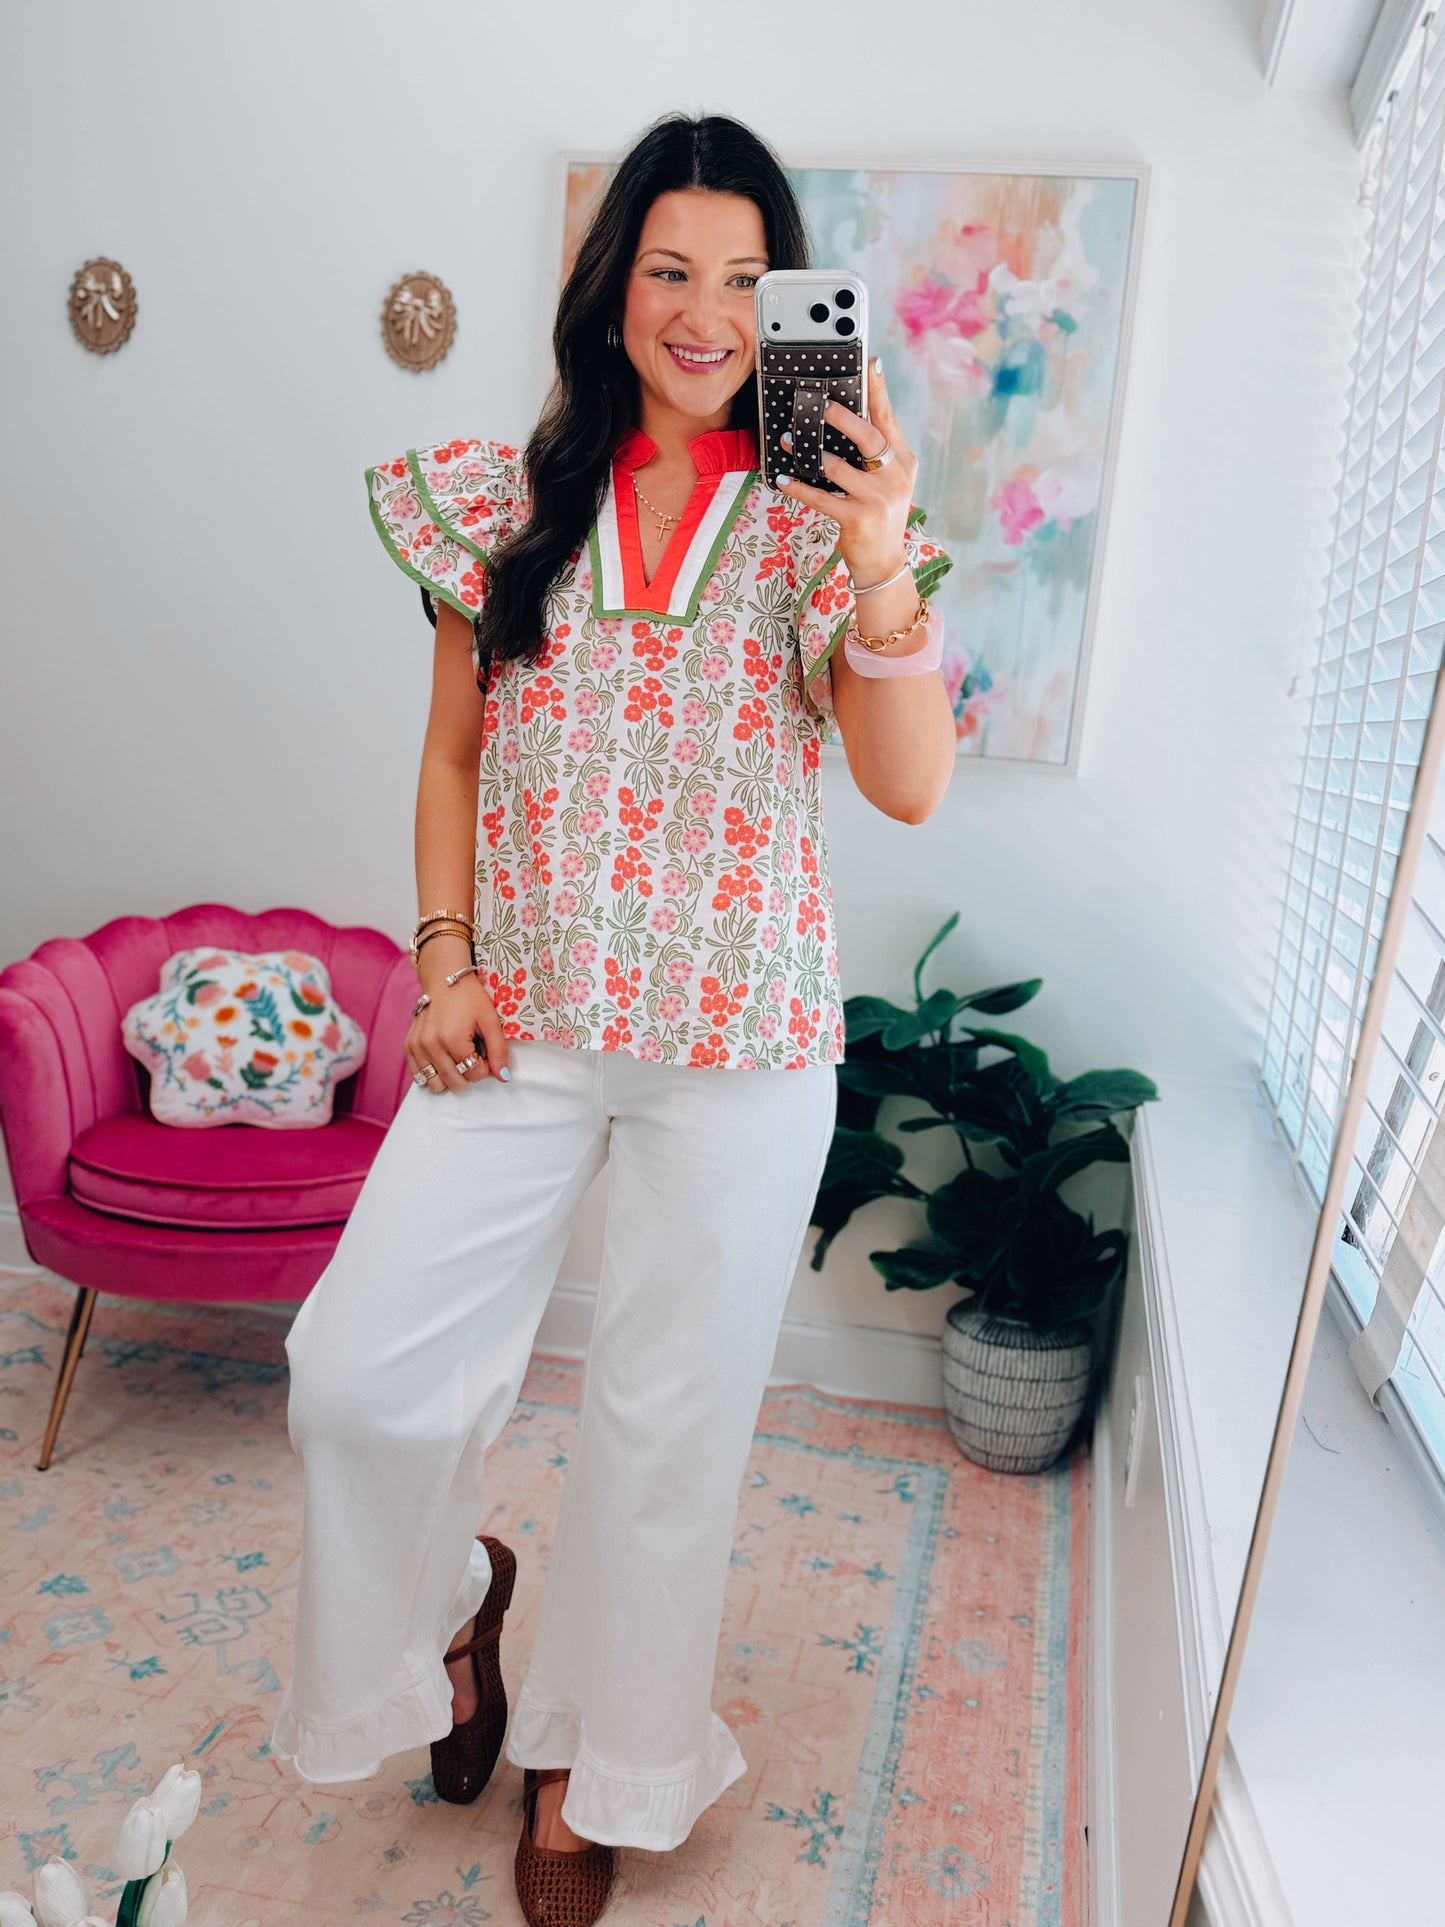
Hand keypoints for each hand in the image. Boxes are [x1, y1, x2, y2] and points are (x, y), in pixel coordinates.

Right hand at [407, 976, 510, 1090]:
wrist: (444, 980)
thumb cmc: (468, 997)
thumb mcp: (490, 1020)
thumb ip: (498, 1050)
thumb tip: (503, 1076)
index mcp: (453, 1038)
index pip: (475, 1074)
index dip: (485, 1066)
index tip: (483, 1051)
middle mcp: (431, 1045)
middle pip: (456, 1082)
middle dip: (469, 1072)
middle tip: (471, 1053)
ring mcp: (418, 1046)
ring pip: (437, 1084)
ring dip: (450, 1076)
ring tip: (456, 1057)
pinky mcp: (410, 1046)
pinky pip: (419, 1076)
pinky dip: (433, 1073)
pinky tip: (443, 1060)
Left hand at [775, 356, 918, 579]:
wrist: (884, 563)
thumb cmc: (879, 515)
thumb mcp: (888, 481)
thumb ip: (876, 454)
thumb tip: (848, 417)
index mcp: (903, 462)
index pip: (889, 420)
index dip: (879, 391)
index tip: (871, 363)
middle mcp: (895, 478)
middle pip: (869, 438)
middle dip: (843, 417)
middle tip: (820, 403)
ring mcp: (877, 500)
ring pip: (839, 467)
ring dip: (809, 453)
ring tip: (787, 440)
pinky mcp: (857, 520)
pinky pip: (821, 497)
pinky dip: (799, 487)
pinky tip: (783, 478)